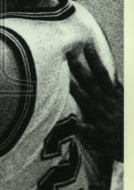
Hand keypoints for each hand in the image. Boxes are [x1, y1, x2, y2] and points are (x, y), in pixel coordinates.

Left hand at [68, 43, 122, 161]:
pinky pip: (87, 130)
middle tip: (68, 55)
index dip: (95, 60)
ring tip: (63, 79)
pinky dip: (79, 125)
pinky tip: (70, 121)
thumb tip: (113, 75)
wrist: (133, 143)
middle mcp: (107, 103)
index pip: (103, 74)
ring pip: (87, 100)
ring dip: (76, 89)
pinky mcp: (99, 134)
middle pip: (91, 83)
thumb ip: (118, 90)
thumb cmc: (127, 123)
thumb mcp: (126, 102)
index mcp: (114, 95)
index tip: (86, 46)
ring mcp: (102, 118)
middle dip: (79, 68)